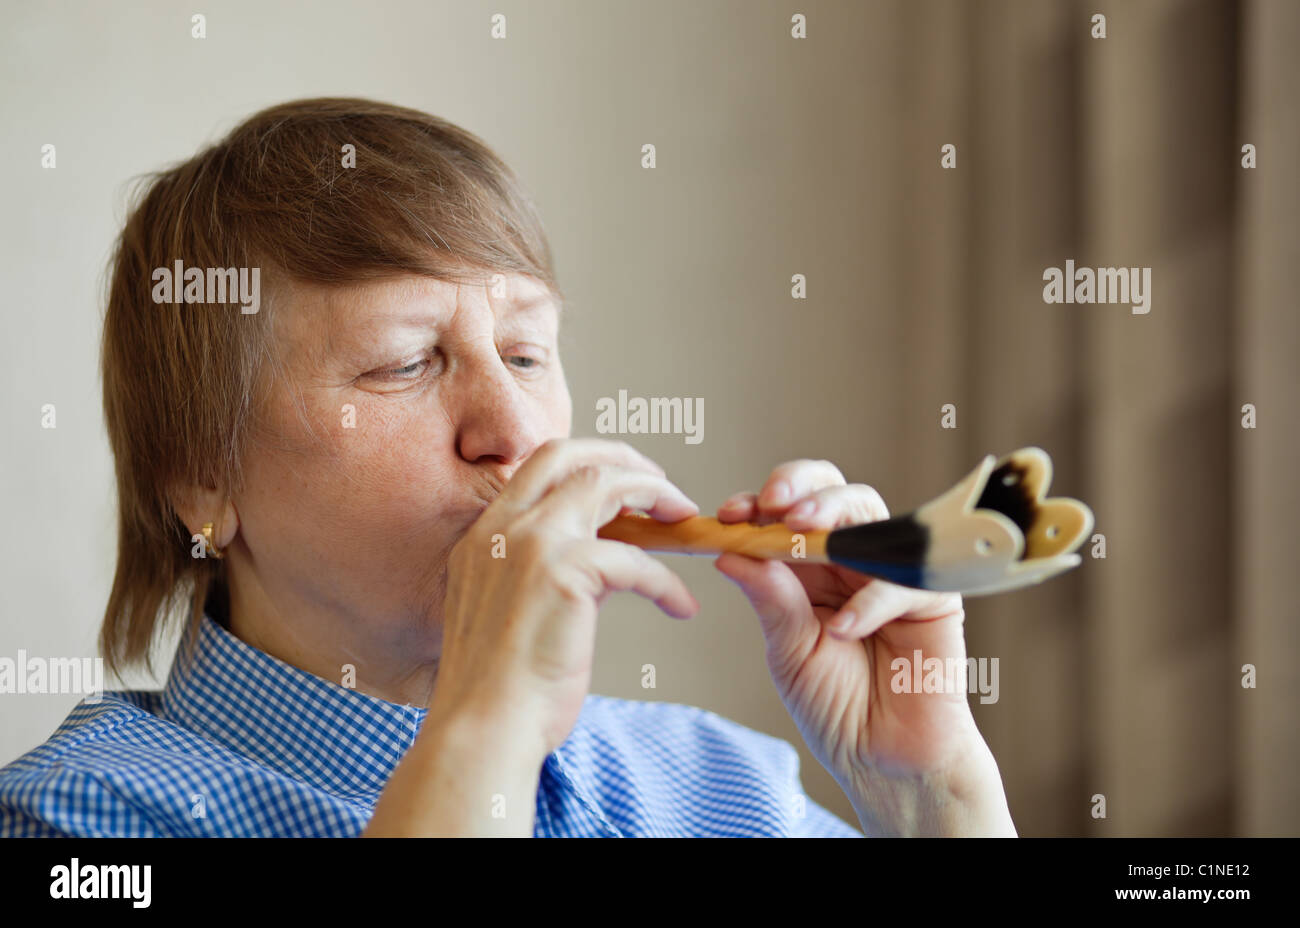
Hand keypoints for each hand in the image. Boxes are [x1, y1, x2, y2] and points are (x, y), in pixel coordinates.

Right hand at [366, 438, 697, 835]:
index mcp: (484, 535)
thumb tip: (608, 557)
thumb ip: (553, 572)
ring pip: (603, 484)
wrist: (483, 731)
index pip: (539, 466)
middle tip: (663, 484)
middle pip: (570, 455)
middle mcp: (501, 528)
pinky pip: (636, 561)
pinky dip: (668, 582)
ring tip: (684, 519)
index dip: (590, 463)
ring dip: (654, 495)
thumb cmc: (503, 689)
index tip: (625, 483)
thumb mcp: (517, 610)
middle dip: (623, 458)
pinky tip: (682, 606)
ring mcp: (529, 545)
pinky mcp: (562, 575)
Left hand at [713, 459, 1014, 835]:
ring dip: (830, 513)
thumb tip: (728, 551)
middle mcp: (852, 561)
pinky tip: (843, 629)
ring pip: (869, 515)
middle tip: (770, 504)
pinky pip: (900, 580)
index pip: (788, 512)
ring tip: (796, 528)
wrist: (883, 761)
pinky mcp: (933, 598)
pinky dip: (868, 600)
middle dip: (798, 487)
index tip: (728, 514)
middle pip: (833, 494)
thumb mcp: (789, 650)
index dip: (759, 503)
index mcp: (811, 568)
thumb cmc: (837, 706)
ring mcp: (893, 573)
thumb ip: (770, 599)